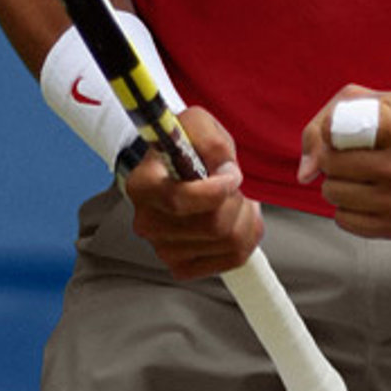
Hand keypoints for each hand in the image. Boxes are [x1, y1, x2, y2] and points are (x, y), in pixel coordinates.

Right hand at [121, 107, 263, 278]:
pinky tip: (238, 220)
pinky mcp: (183, 265)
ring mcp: (163, 248)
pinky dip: (247, 238)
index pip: (180, 201)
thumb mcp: (197, 125)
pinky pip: (232, 259)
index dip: (217, 190)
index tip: (232, 173)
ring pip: (228, 242)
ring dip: (246, 218)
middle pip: (213, 225)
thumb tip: (225, 170)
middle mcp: (147, 222)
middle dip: (237, 202)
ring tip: (238, 200)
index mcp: (142, 186)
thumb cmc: (187, 147)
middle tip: (236, 186)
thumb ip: (211, 142)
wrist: (178, 167)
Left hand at [297, 86, 390, 238]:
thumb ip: (327, 121)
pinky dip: (346, 207)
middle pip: (332, 166)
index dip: (329, 131)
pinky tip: (365, 195)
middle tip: (348, 155)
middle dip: (330, 159)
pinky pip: (345, 220)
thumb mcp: (373, 103)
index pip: (338, 130)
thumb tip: (305, 174)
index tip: (340, 132)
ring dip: (335, 184)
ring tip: (356, 175)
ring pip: (335, 195)